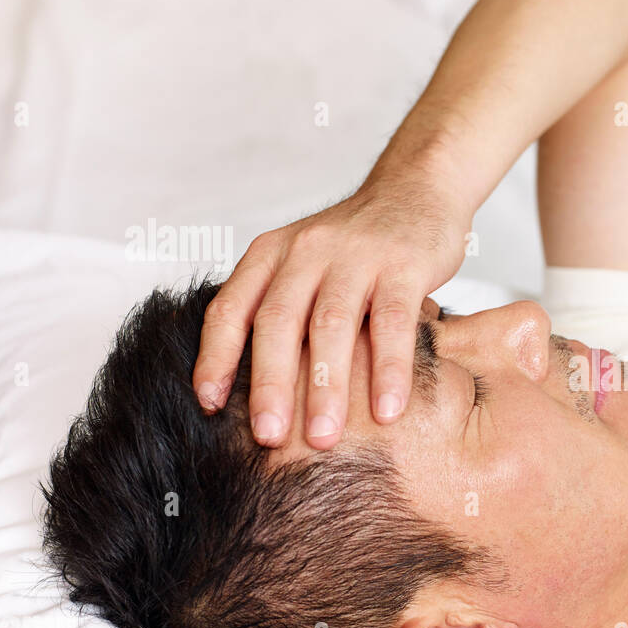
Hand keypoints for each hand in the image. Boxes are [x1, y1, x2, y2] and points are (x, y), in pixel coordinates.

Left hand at [192, 170, 468, 448]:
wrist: (418, 188)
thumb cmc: (359, 245)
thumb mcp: (306, 266)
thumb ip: (283, 311)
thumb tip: (256, 391)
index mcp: (272, 255)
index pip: (230, 309)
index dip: (216, 358)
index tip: (210, 407)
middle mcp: (306, 252)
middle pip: (277, 322)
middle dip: (270, 386)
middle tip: (269, 438)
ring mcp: (356, 256)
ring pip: (331, 326)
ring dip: (326, 387)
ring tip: (324, 438)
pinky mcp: (404, 264)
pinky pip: (393, 323)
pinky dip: (389, 370)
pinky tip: (388, 410)